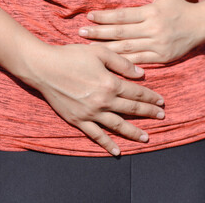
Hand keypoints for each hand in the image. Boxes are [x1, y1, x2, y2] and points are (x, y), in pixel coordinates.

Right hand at [26, 43, 164, 155]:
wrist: (43, 68)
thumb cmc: (71, 56)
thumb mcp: (100, 52)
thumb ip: (122, 63)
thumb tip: (142, 74)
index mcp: (110, 83)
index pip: (137, 93)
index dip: (151, 97)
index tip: (161, 102)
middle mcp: (103, 101)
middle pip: (131, 110)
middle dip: (148, 114)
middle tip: (162, 117)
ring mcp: (90, 113)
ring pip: (118, 126)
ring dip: (134, 132)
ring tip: (146, 138)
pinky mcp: (78, 120)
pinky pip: (96, 135)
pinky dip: (107, 144)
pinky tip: (117, 151)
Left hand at [79, 0, 204, 63]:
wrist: (201, 25)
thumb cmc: (179, 5)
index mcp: (152, 12)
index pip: (123, 15)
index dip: (104, 16)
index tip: (89, 16)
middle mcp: (154, 29)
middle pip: (121, 33)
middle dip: (99, 33)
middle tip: (80, 33)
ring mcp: (158, 45)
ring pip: (127, 48)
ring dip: (106, 48)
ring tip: (89, 47)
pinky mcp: (162, 57)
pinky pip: (138, 61)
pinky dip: (122, 62)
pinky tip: (109, 62)